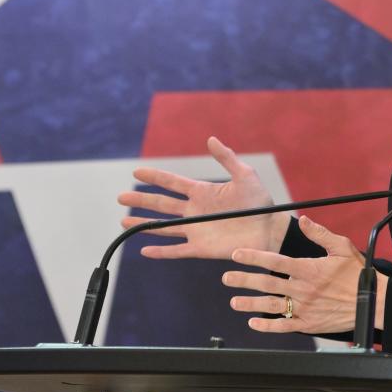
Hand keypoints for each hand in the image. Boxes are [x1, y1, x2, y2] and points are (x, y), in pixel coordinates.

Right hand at [116, 136, 288, 259]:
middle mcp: (195, 211)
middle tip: (121, 197)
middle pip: (162, 204)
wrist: (270, 230)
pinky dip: (161, 251)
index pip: (172, 183)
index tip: (137, 172)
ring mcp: (196, 230)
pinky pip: (177, 250)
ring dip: (144, 224)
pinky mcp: (201, 248)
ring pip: (164, 227)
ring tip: (124, 221)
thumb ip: (227, 158)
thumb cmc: (260, 202)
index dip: (155, 177)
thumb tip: (210, 139)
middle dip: (142, 200)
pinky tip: (144, 250)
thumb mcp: (244, 175)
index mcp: (203, 192)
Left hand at [222, 216, 387, 334]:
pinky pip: (283, 327)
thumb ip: (319, 234)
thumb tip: (303, 220)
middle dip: (243, 280)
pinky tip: (253, 324)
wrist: (373, 302)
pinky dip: (267, 327)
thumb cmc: (358, 273)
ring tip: (233, 302)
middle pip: (267, 283)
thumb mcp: (341, 247)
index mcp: (308, 268)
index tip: (236, 255)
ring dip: (249, 304)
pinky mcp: (309, 324)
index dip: (253, 257)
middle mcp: (303, 289)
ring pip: (271, 306)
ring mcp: (305, 308)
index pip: (275, 261)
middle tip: (226, 278)